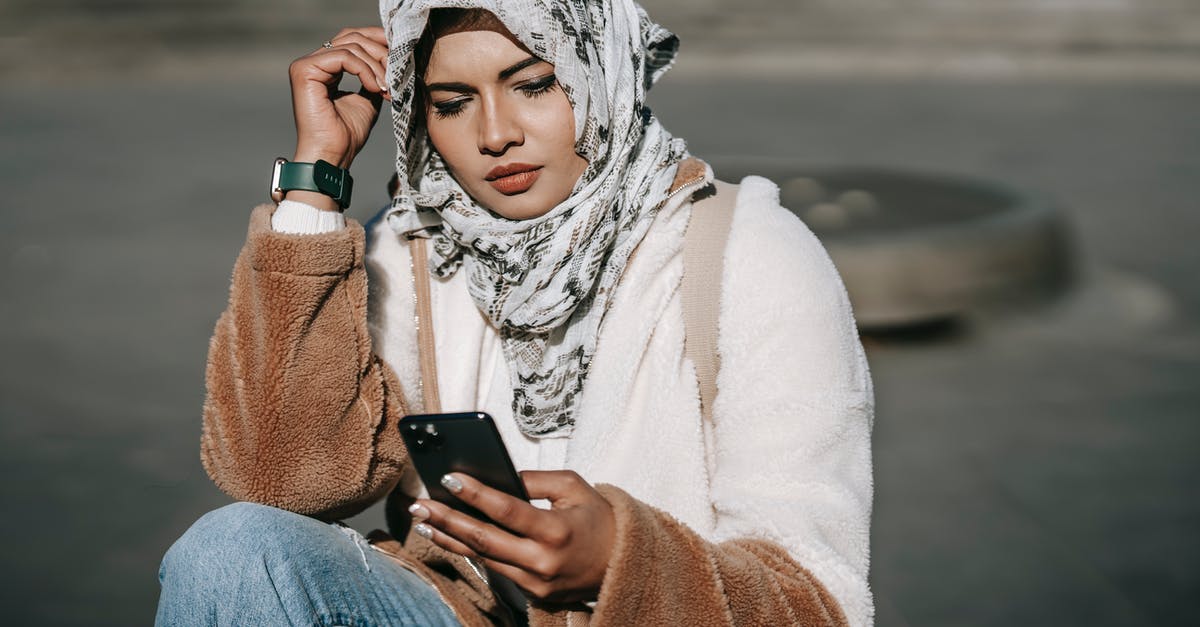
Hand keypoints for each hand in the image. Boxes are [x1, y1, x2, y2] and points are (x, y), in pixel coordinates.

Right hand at [288, 26, 389, 172]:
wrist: (333, 155)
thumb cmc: (348, 134)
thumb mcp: (368, 99)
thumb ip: (373, 77)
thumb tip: (391, 59)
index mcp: (325, 68)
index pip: (352, 40)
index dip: (378, 42)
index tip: (400, 54)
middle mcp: (312, 62)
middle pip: (352, 38)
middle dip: (380, 52)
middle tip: (397, 72)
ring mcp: (306, 65)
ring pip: (351, 46)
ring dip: (377, 65)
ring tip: (386, 87)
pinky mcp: (304, 71)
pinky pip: (344, 57)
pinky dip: (365, 70)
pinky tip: (375, 87)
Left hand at [411, 471, 615, 603]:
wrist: (621, 565)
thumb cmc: (599, 520)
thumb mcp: (575, 488)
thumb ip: (537, 481)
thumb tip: (499, 477)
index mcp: (557, 530)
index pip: (507, 510)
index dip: (476, 494)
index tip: (449, 478)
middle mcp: (543, 561)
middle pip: (485, 539)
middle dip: (448, 520)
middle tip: (420, 505)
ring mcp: (536, 582)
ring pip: (483, 557)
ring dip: (450, 538)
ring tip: (424, 521)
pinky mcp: (532, 593)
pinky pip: (495, 568)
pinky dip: (471, 551)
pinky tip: (449, 537)